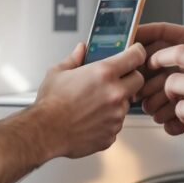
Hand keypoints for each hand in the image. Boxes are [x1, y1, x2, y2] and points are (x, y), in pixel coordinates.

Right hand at [30, 41, 146, 159]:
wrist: (44, 132)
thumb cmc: (50, 103)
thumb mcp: (58, 72)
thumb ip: (74, 58)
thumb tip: (81, 49)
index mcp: (104, 73)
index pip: (136, 56)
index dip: (136, 52)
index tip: (135, 53)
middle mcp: (115, 93)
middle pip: (138, 80)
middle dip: (129, 78)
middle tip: (115, 80)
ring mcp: (116, 115)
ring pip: (126, 104)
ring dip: (116, 102)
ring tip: (93, 104)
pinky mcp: (112, 133)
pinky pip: (116, 123)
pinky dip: (107, 121)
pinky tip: (91, 119)